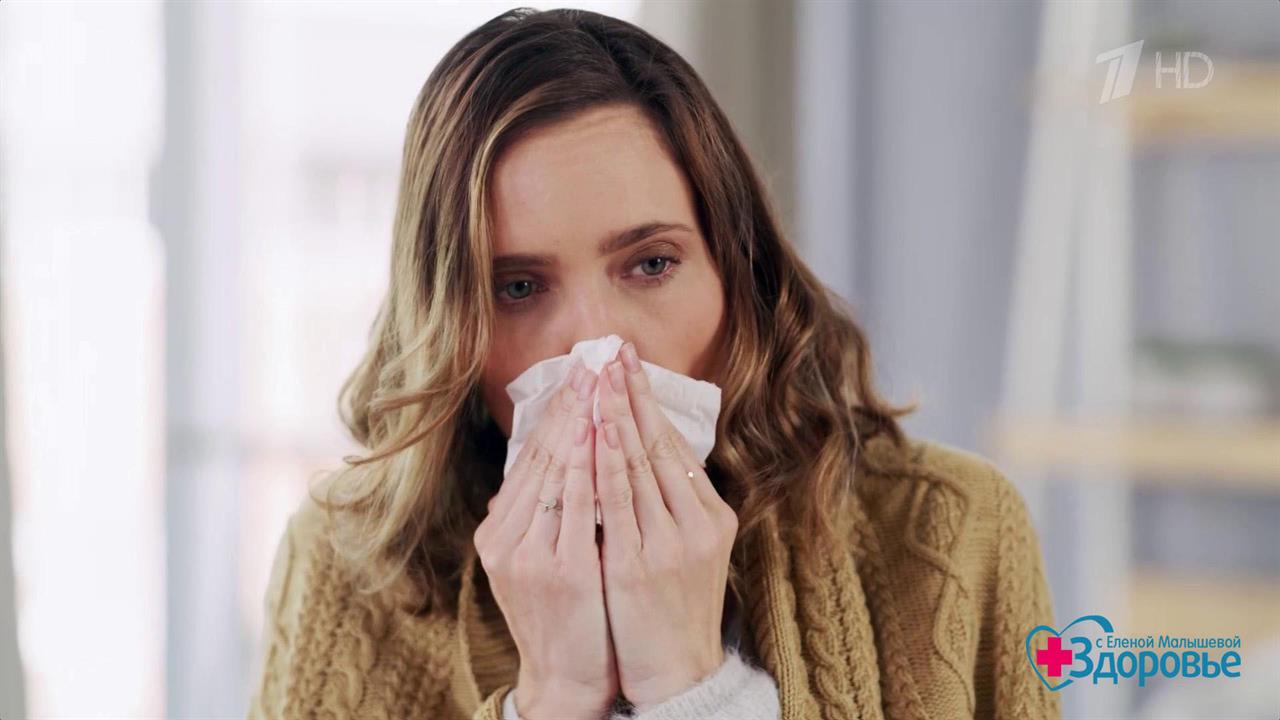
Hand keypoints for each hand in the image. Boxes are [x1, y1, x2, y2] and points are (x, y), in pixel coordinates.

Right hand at [473, 359, 618, 719]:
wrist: (568, 678)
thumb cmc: (566, 615)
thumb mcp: (538, 560)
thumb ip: (539, 514)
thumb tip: (549, 464)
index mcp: (501, 531)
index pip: (532, 457)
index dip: (557, 411)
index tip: (579, 372)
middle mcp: (507, 536)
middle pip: (542, 455)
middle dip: (570, 403)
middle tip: (592, 359)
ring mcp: (530, 552)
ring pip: (556, 471)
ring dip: (579, 420)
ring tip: (597, 380)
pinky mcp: (561, 569)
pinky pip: (576, 504)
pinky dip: (587, 463)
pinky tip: (599, 431)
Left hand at [593, 342, 737, 710]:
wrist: (677, 672)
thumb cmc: (675, 608)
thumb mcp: (690, 551)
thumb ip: (672, 503)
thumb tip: (646, 450)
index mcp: (711, 516)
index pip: (674, 445)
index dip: (649, 400)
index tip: (629, 361)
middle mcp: (696, 524)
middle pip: (658, 445)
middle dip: (632, 394)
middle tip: (612, 350)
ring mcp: (669, 544)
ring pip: (638, 466)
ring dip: (616, 416)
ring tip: (599, 377)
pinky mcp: (639, 565)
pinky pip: (616, 503)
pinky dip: (603, 463)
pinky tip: (591, 433)